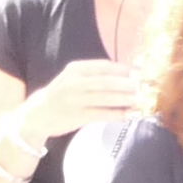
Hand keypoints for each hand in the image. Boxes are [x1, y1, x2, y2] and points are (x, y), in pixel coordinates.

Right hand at [15, 59, 148, 143]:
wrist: (38, 114)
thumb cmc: (62, 95)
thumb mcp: (74, 78)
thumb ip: (95, 76)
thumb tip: (127, 75)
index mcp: (76, 69)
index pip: (104, 66)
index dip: (124, 69)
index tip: (141, 72)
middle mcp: (75, 82)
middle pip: (107, 81)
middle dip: (128, 84)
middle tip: (144, 87)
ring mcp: (75, 100)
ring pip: (106, 98)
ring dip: (126, 99)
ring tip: (141, 100)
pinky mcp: (77, 116)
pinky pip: (102, 114)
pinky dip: (117, 114)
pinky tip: (129, 115)